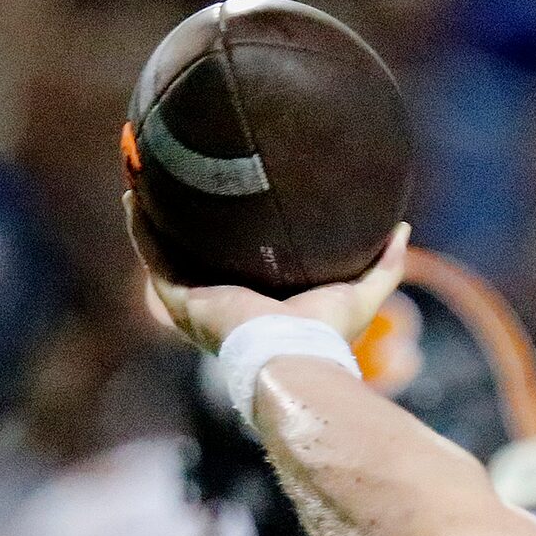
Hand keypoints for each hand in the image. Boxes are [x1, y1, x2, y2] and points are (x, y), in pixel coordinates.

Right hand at [127, 193, 408, 351]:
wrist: (294, 357)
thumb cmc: (326, 334)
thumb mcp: (362, 291)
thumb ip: (385, 264)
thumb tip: (403, 228)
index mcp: (258, 305)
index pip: (238, 265)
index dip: (232, 236)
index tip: (231, 199)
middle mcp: (221, 305)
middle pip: (195, 256)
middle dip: (186, 222)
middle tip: (181, 181)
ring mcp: (195, 305)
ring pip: (165, 254)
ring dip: (152, 218)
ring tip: (143, 178)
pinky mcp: (180, 302)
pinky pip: (152, 258)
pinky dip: (140, 228)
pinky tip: (131, 196)